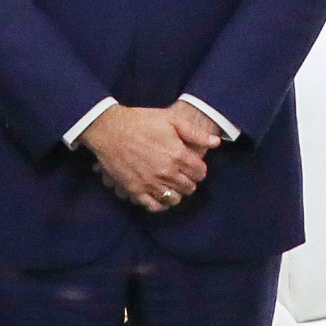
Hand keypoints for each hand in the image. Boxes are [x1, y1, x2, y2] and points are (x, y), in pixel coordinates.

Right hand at [85, 104, 210, 211]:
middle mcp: (167, 172)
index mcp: (178, 155)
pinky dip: (160, 204)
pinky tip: (160, 196)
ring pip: (174, 199)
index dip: (199, 169)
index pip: (200, 172)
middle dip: (189, 181)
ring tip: (171, 184)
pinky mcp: (135, 190)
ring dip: (176, 193)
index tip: (192, 165)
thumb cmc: (140, 121)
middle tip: (183, 174)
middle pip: (189, 187)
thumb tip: (216, 142)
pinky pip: (154, 206)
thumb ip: (195, 133)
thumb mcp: (171, 119)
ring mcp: (150, 183)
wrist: (109, 129)